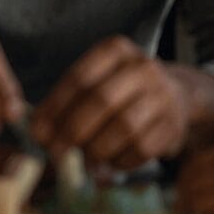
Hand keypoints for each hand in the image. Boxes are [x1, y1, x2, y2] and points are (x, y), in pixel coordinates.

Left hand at [31, 35, 187, 169]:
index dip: (55, 108)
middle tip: (56, 153)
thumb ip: (67, 102)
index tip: (38, 133)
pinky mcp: (173, 125)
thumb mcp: (96, 81)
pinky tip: (108, 163)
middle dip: (73, 131)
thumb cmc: (121, 90)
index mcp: (116, 50)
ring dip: (97, 149)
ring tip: (82, 161)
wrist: (175, 96)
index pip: (79, 78)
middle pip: (101, 100)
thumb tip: (38, 133)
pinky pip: (142, 148)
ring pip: (124, 127)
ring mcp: (162, 95)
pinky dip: (119, 161)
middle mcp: (142, 67)